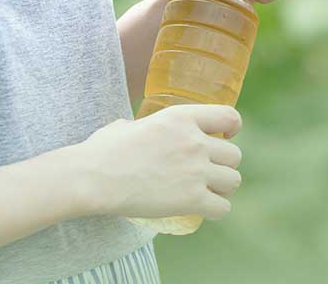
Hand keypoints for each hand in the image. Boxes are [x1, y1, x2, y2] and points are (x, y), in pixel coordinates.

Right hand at [70, 104, 242, 219]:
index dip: (232, 128)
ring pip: (233, 181)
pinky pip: (223, 208)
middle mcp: (194, 141)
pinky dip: (216, 211)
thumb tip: (136, 130)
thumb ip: (144, 126)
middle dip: (224, 165)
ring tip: (207, 192)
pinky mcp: (191, 199)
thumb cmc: (103, 151)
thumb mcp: (129, 125)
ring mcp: (195, 170)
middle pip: (234, 155)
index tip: (225, 136)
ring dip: (223, 188)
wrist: (93, 177)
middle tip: (207, 173)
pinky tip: (204, 210)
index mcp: (181, 117)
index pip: (229, 116)